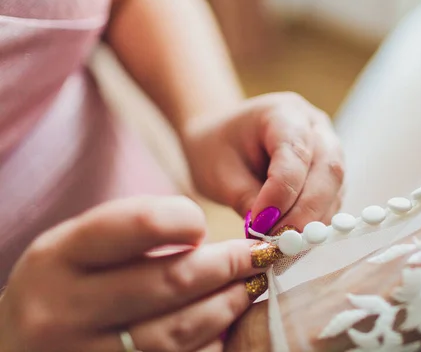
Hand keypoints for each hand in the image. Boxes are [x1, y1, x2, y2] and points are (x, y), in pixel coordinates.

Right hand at [0, 196, 275, 351]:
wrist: (19, 349)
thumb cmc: (66, 285)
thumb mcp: (80, 246)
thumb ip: (136, 233)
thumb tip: (209, 243)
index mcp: (59, 257)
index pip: (141, 225)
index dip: (186, 220)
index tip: (204, 225)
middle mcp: (65, 311)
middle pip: (172, 281)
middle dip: (228, 264)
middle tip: (258, 255)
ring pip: (180, 331)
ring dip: (229, 305)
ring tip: (250, 286)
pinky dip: (211, 343)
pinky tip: (224, 326)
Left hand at [182, 92, 344, 233]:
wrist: (222, 139)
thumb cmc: (217, 149)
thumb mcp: (219, 173)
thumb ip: (247, 200)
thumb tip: (271, 235)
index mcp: (283, 112)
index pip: (295, 153)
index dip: (282, 193)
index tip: (260, 224)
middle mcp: (315, 125)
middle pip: (328, 169)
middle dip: (307, 211)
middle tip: (282, 243)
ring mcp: (328, 146)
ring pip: (336, 186)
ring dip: (314, 220)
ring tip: (286, 245)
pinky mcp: (330, 171)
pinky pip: (333, 198)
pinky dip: (316, 221)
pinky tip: (295, 238)